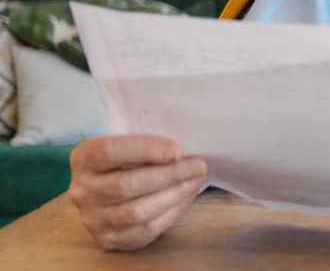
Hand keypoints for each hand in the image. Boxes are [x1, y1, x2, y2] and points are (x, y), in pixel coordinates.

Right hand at [68, 134, 207, 250]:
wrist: (108, 187)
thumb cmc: (127, 158)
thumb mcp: (127, 140)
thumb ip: (146, 141)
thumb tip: (181, 150)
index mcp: (83, 158)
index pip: (109, 152)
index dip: (145, 150)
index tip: (177, 150)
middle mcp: (82, 190)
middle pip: (126, 185)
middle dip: (170, 175)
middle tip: (198, 166)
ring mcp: (93, 218)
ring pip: (136, 212)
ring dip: (173, 195)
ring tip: (195, 181)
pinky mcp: (108, 238)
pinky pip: (144, 231)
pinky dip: (170, 214)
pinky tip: (185, 198)